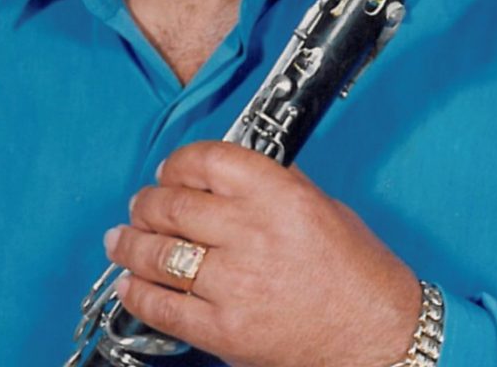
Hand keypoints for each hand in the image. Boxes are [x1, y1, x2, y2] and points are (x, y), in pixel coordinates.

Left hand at [105, 141, 420, 366]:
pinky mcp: (225, 331)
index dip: (177, 162)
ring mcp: (235, 284)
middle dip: (146, 202)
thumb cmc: (356, 270)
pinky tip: (130, 284)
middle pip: (173, 205)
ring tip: (120, 240)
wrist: (376, 334)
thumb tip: (224, 171)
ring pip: (160, 254)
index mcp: (277, 194)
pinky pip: (165, 308)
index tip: (169, 169)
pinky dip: (139, 294)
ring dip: (131, 244)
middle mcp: (251, 233)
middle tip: (138, 205)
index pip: (207, 161)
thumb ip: (270, 183)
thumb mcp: (320, 204)